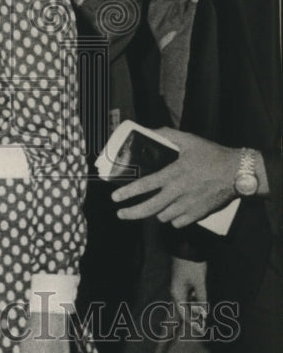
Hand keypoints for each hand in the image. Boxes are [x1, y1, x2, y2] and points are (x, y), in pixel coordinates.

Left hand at [111, 128, 237, 226]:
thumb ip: (168, 135)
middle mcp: (178, 193)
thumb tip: (151, 130)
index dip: (128, 193)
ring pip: (163, 217)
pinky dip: (173, 219)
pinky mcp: (198, 214)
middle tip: (120, 213)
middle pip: (149, 209)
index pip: (145, 186)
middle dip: (131, 213)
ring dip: (156, 212)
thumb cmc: (213, 155)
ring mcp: (188, 206)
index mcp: (173, 174)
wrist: (237, 173)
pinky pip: (178, 223)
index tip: (115, 198)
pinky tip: (173, 211)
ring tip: (154, 205)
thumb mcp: (189, 140)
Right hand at [170, 257, 207, 335]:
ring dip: (196, 308)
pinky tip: (202, 301)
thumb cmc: (192, 265)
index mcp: (177, 293)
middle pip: (185, 308)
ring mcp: (179, 285)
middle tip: (205, 326)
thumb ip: (202, 298)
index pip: (183, 313)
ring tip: (205, 315)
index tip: (200, 331)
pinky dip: (196, 300)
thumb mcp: (199, 283)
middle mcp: (176, 291)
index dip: (192, 323)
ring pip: (188, 301)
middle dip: (195, 317)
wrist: (186, 247)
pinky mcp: (183, 280)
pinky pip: (189, 295)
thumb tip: (204, 313)